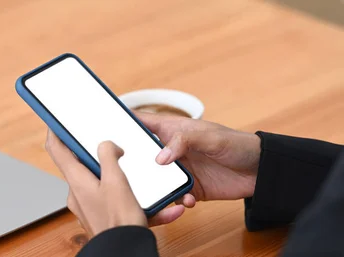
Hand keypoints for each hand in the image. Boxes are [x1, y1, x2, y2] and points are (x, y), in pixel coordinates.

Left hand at [46, 131, 185, 236]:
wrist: (124, 253)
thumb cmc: (118, 223)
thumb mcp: (116, 181)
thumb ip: (109, 156)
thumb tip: (106, 145)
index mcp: (77, 180)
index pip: (57, 148)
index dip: (56, 131)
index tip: (57, 120)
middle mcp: (78, 193)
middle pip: (81, 164)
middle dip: (97, 154)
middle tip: (109, 143)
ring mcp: (89, 206)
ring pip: (102, 183)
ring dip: (121, 178)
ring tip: (139, 178)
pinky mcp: (102, 217)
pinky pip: (117, 201)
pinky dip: (134, 200)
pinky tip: (160, 208)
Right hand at [136, 112, 260, 205]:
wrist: (262, 171)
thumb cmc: (237, 144)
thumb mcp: (209, 137)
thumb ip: (183, 142)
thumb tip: (160, 158)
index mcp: (172, 130)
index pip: (143, 123)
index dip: (124, 123)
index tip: (107, 129)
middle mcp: (171, 150)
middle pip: (142, 155)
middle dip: (134, 163)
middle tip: (127, 171)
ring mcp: (179, 170)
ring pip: (156, 179)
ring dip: (157, 186)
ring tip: (163, 190)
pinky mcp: (190, 189)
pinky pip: (175, 196)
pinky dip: (178, 200)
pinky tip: (189, 200)